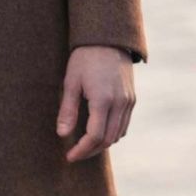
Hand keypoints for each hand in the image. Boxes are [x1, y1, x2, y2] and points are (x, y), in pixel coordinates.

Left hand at [56, 45, 135, 161]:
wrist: (108, 38)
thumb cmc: (85, 58)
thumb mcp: (71, 82)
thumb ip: (68, 110)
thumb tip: (62, 134)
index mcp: (103, 100)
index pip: (94, 136)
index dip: (82, 150)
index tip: (70, 156)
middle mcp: (120, 103)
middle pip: (108, 140)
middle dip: (91, 151)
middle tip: (75, 154)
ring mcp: (129, 101)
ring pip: (118, 134)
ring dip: (102, 144)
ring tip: (85, 146)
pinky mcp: (132, 98)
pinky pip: (124, 124)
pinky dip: (112, 134)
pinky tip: (99, 132)